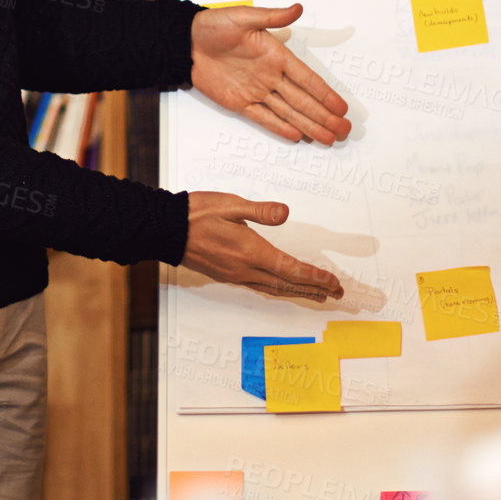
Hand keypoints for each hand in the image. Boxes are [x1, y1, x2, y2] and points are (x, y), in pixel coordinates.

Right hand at [181, 192, 342, 301]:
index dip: (315, 276)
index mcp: (250, 251)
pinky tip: (283, 288)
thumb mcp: (230, 204)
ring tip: (317, 295)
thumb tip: (285, 212)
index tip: (334, 282)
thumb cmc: (195, 214)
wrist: (164, 230)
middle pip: (286, 284)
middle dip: (314, 289)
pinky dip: (278, 290)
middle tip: (335, 293)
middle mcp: (245, 268)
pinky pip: (260, 287)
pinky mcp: (227, 275)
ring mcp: (235, 275)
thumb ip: (260, 211)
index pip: (290, 268)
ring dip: (298, 292)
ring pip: (274, 289)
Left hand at [190, 4, 350, 144]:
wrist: (186, 42)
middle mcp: (271, 76)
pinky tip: (298, 136)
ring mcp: (257, 91)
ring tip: (328, 138)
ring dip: (309, 125)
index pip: (307, 79)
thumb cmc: (214, 25)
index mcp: (276, 55)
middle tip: (344, 130)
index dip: (325, 94)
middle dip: (324, 116)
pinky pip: (264, 117)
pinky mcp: (240, 102)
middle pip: (303, 101)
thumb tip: (298, 8)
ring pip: (288, 112)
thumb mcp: (244, 17)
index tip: (341, 107)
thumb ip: (272, 17)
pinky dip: (280, 127)